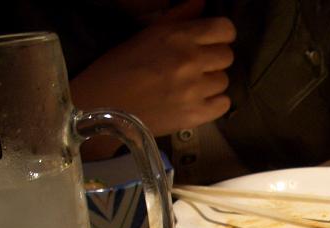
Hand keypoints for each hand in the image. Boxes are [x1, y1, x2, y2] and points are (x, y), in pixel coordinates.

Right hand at [71, 0, 234, 157]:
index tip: (213, 42)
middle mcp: (190, 60)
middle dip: (214, 60)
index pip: (224, 29)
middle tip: (196, 66)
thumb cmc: (119, 67)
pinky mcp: (195, 115)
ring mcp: (195, 90)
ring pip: (223, 81)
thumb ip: (180, 16)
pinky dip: (214, 103)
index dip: (221, 35)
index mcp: (178, 36)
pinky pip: (223, 105)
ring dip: (211, 83)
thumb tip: (202, 2)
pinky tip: (198, 101)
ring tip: (191, 86)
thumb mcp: (147, 33)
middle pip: (226, 56)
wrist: (103, 107)